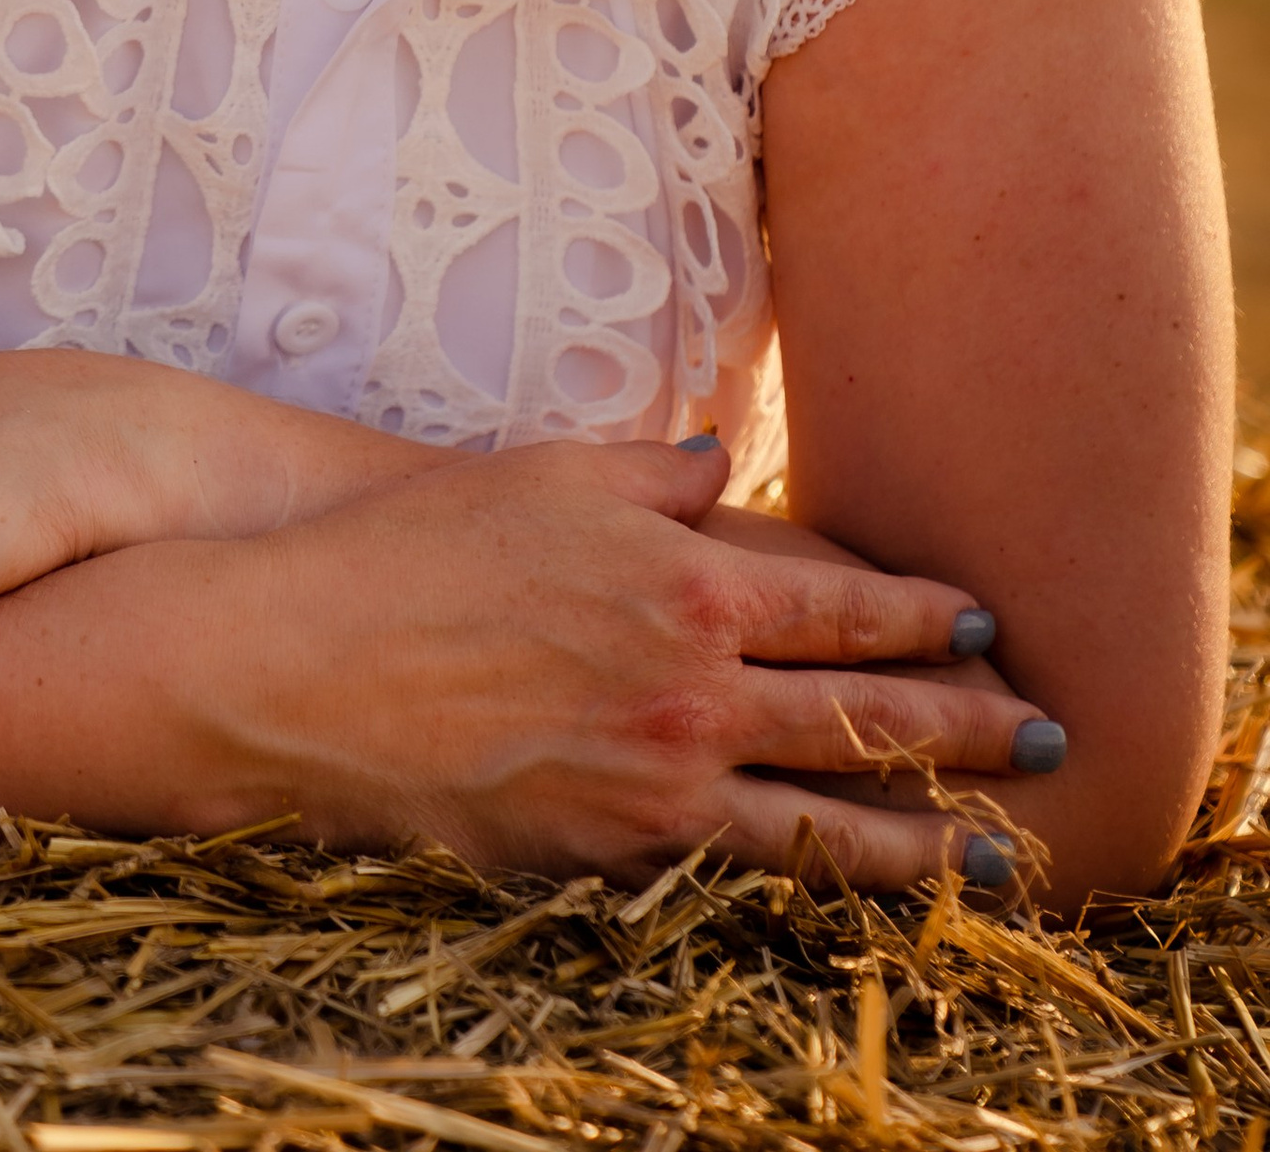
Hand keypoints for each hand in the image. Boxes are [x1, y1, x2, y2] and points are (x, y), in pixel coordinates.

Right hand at [151, 437, 1050, 885]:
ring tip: (999, 856)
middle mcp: (689, 685)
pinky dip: (805, 876)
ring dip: (925, 842)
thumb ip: (649, 474)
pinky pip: (731, 865)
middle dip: (969, 728)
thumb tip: (716, 467)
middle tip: (1047, 736)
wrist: (305, 665)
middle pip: (865, 716)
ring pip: (827, 823)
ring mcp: (655, 781)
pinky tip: (845, 886)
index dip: (925, 616)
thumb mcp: (542, 475)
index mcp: (683, 579)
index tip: (987, 620)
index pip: (843, 607)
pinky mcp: (609, 850)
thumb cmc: (414, 550)